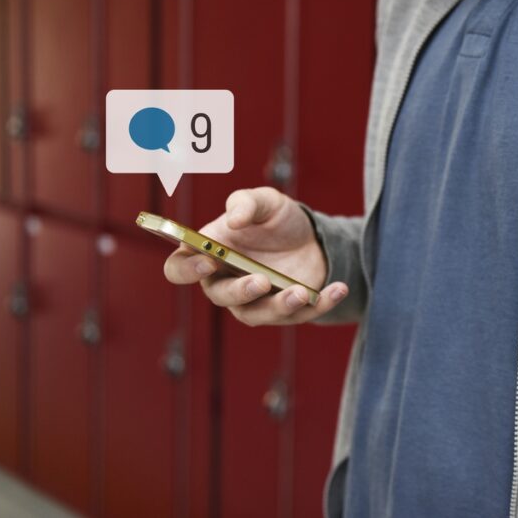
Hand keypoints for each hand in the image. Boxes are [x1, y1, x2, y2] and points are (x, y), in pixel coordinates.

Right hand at [163, 187, 348, 324]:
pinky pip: (299, 316)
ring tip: (299, 292)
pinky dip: (320, 304)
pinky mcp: (286, 311)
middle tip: (260, 280)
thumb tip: (233, 220)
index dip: (187, 269)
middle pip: (219, 296)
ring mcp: (255, 301)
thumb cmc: (276, 219)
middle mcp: (226, 282)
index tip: (207, 260)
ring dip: (278, 306)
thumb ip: (246, 203)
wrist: (312, 236)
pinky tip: (338, 288)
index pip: (179, 268)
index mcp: (209, 254)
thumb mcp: (265, 201)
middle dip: (240, 292)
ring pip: (257, 315)